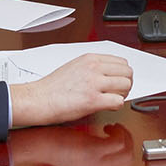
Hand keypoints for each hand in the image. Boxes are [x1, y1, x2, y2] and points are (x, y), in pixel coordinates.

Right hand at [10, 53, 132, 126]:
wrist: (38, 99)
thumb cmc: (52, 87)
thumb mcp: (75, 66)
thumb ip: (94, 67)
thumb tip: (110, 74)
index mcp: (90, 59)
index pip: (122, 62)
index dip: (123, 74)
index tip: (118, 82)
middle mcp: (94, 68)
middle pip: (128, 73)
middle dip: (125, 85)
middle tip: (117, 92)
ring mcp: (94, 83)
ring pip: (126, 86)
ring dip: (122, 95)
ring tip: (111, 100)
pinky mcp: (92, 100)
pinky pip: (118, 102)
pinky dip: (115, 106)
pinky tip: (106, 107)